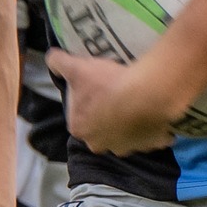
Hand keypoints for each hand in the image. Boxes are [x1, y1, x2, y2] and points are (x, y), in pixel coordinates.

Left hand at [46, 50, 185, 154]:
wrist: (147, 95)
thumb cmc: (107, 84)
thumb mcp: (76, 67)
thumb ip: (58, 62)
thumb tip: (52, 59)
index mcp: (80, 129)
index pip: (78, 115)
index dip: (86, 100)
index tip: (97, 86)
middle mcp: (100, 144)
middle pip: (101, 128)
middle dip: (107, 115)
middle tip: (117, 93)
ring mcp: (128, 148)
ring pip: (126, 134)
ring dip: (130, 122)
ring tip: (136, 100)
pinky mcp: (151, 145)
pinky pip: (151, 136)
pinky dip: (152, 125)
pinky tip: (154, 109)